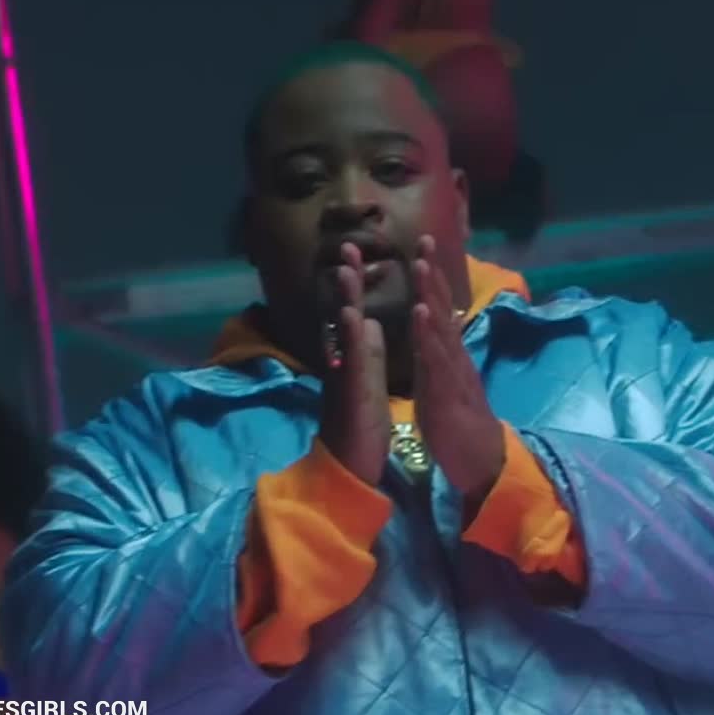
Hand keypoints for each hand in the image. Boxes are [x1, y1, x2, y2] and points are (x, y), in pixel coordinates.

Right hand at [316, 243, 392, 485]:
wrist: (349, 467)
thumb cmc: (360, 426)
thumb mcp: (368, 383)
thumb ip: (367, 353)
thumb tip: (368, 324)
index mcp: (357, 360)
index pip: (356, 314)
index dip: (357, 286)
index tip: (358, 254)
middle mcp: (347, 362)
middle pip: (345, 313)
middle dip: (347, 281)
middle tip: (347, 247)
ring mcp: (346, 376)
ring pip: (345, 332)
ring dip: (345, 299)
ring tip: (346, 268)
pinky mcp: (351, 392)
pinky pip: (352, 360)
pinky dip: (351, 336)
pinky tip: (351, 314)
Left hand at [410, 236, 505, 502]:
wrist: (483, 463)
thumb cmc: (459, 428)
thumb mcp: (444, 386)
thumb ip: (438, 361)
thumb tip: (433, 336)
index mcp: (449, 357)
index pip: (440, 312)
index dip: (431, 281)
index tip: (422, 249)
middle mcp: (454, 358)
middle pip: (443, 309)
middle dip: (432, 274)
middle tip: (424, 239)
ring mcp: (453, 373)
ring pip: (440, 328)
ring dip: (431, 294)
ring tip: (420, 265)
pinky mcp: (448, 392)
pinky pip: (436, 360)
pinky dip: (428, 334)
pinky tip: (420, 312)